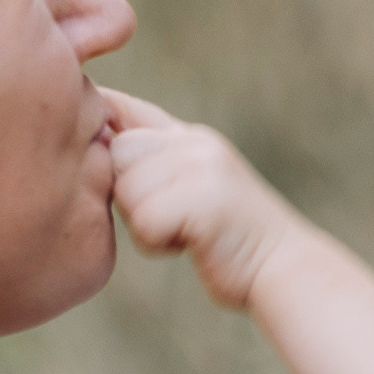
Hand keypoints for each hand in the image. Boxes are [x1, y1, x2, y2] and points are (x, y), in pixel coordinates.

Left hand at [106, 89, 304, 309]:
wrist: (284, 268)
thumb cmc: (230, 239)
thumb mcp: (193, 186)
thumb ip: (155, 166)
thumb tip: (91, 146)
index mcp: (189, 136)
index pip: (120, 106)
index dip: (94, 120)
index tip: (89, 141)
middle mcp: (195, 142)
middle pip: (116, 154)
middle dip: (127, 193)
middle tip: (167, 216)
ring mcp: (202, 167)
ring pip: (126, 190)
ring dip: (144, 223)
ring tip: (183, 231)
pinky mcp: (204, 199)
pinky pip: (144, 222)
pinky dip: (157, 243)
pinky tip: (190, 245)